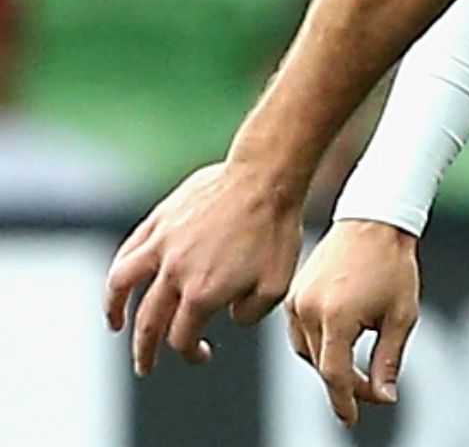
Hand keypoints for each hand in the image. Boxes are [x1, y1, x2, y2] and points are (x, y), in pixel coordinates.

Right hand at [103, 162, 302, 375]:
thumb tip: (228, 318)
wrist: (265, 178)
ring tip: (116, 324)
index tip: (201, 354)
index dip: (190, 352)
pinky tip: (123, 279)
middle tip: (146, 367)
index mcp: (203, 294)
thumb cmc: (276, 230)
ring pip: (122, 285)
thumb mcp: (278, 283)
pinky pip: (129, 251)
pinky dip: (120, 271)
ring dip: (114, 310)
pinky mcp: (159, 220)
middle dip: (145, 352)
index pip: (182, 338)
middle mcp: (175, 273)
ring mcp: (162, 245)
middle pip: (149, 323)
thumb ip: (250, 313)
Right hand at [286, 219, 421, 426]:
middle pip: (321, 365)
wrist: (374, 220)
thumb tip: (383, 397)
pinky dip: (318, 345)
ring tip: (358, 370)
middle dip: (346, 383)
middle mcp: (307, 311)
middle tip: (373, 389)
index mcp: (336, 317)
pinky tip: (339, 346)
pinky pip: (300, 332)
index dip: (345, 401)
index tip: (352, 419)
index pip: (334, 374)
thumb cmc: (394, 265)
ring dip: (329, 365)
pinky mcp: (293, 293)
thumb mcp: (401, 315)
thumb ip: (389, 359)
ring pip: (306, 352)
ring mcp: (296, 301)